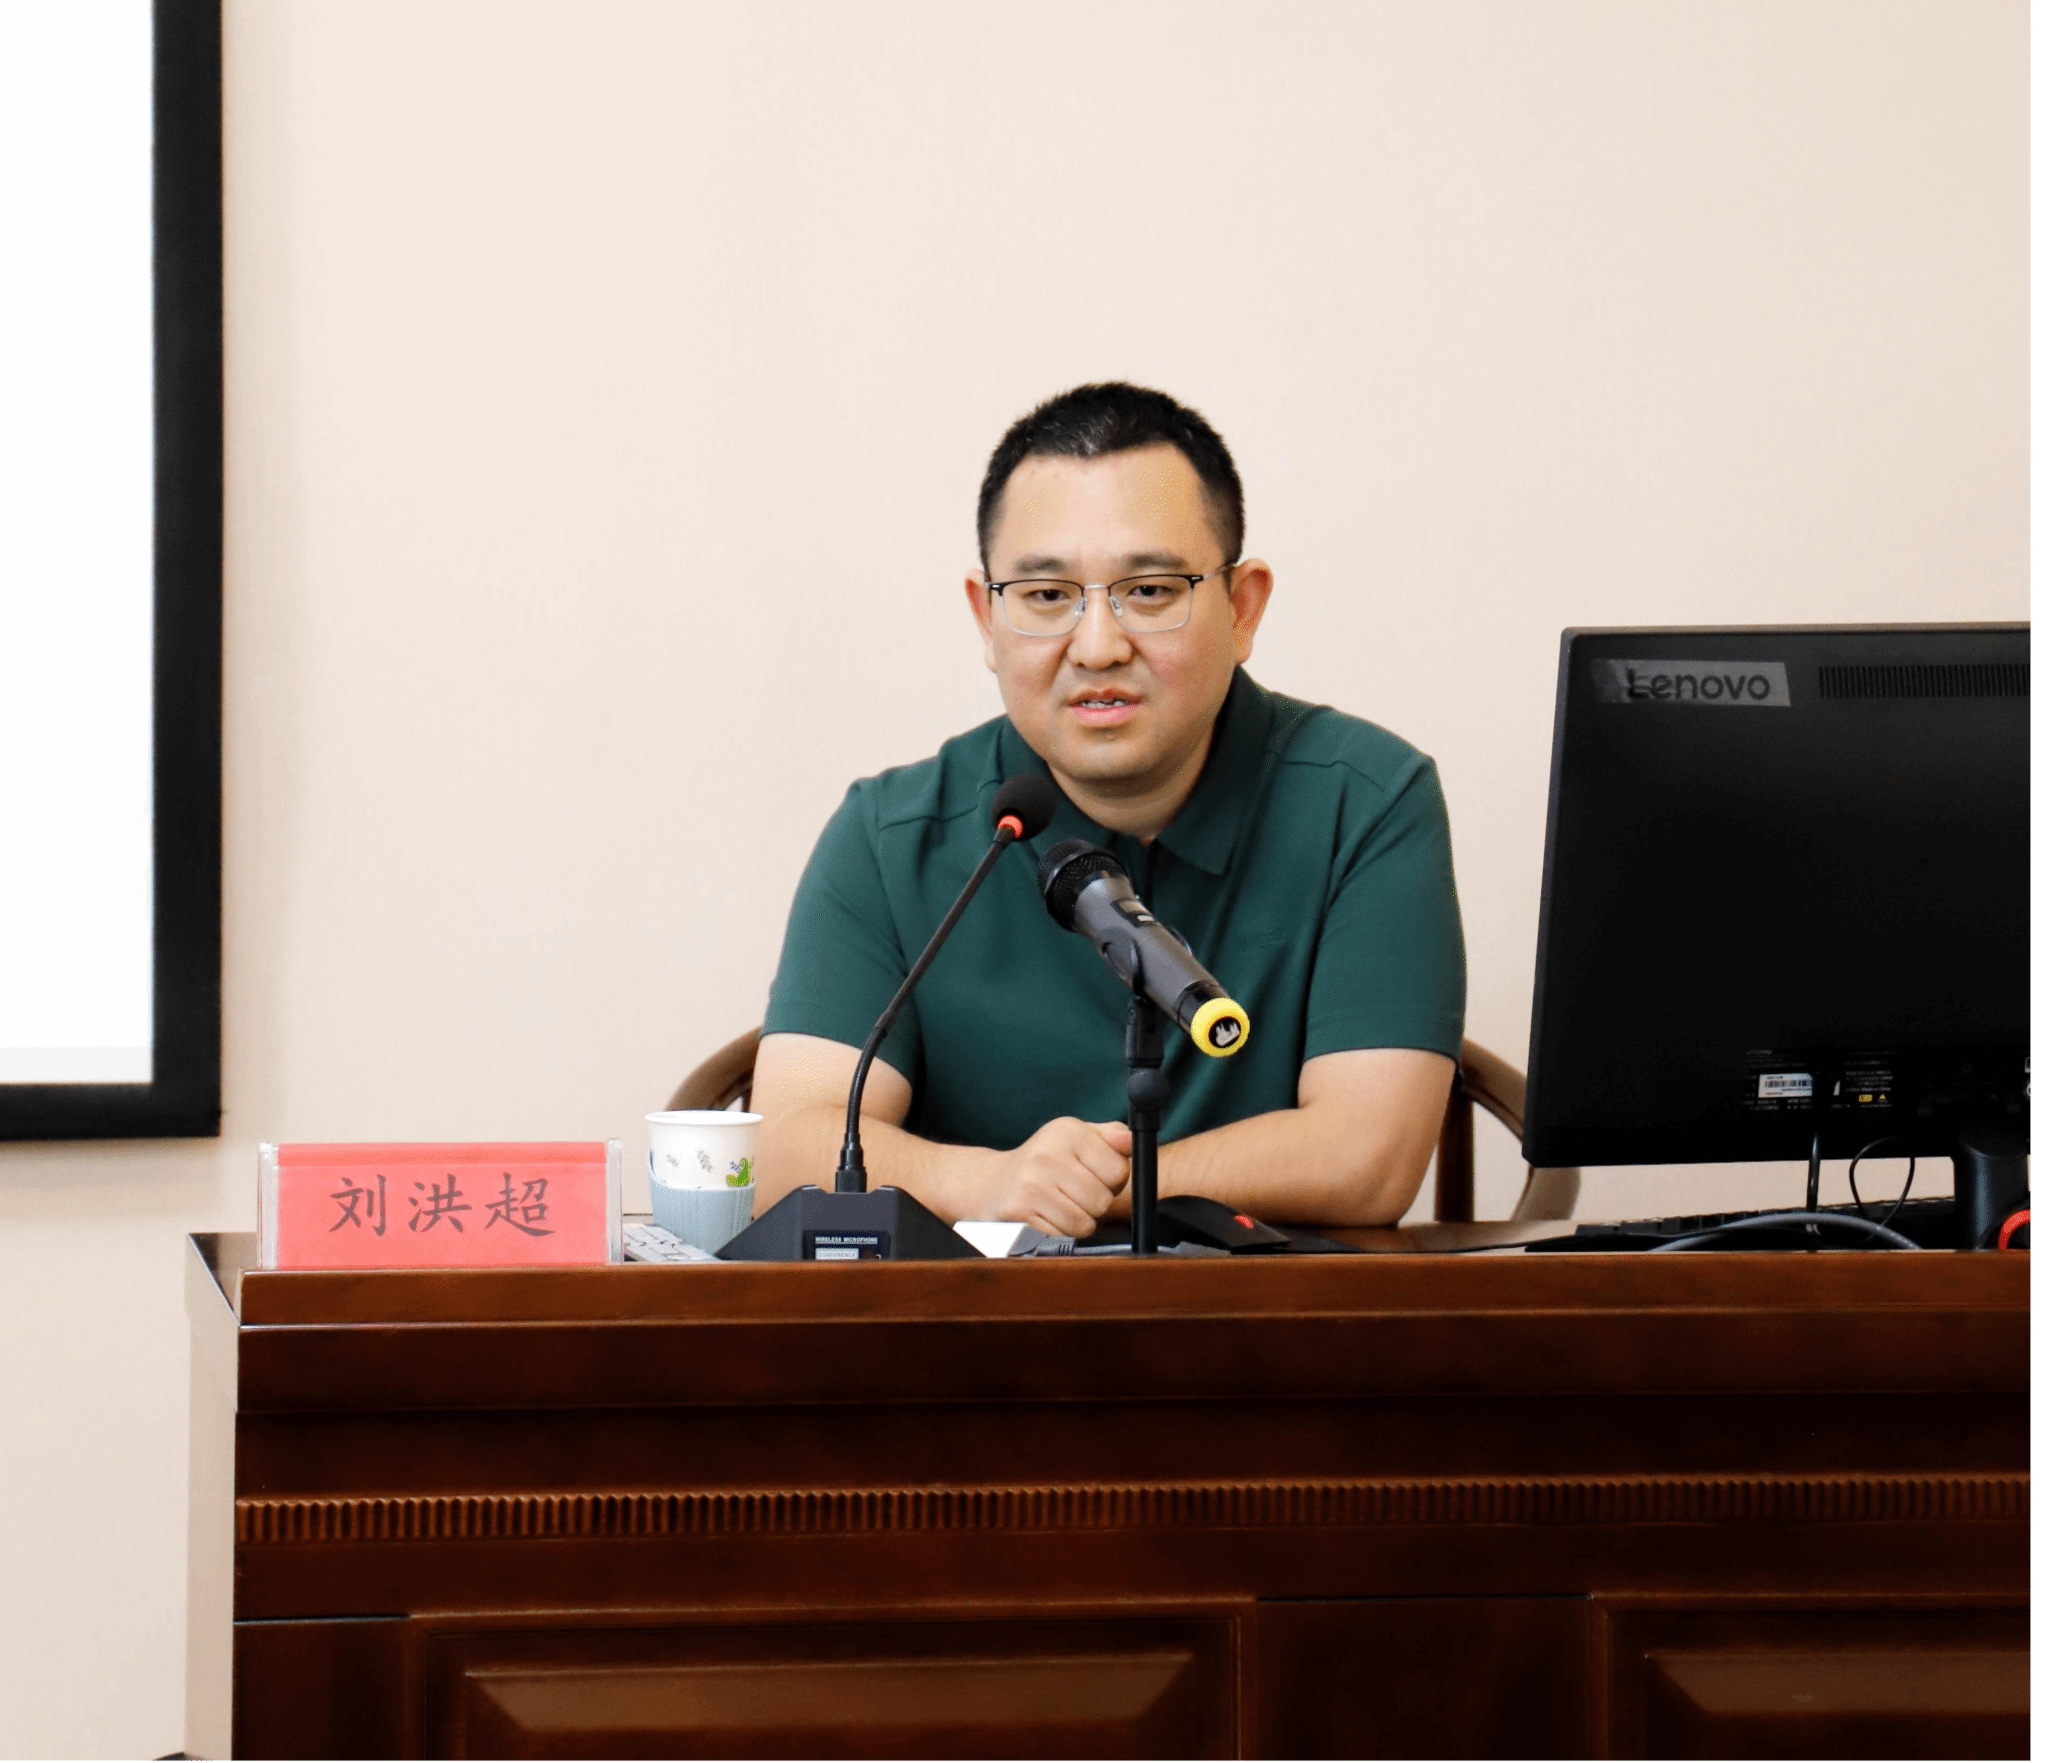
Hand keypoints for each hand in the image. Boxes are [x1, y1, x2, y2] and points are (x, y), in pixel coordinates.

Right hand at [977, 1117, 1131, 1236]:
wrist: (993, 1183)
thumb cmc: (1045, 1161)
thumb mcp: (1075, 1138)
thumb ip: (1110, 1137)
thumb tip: (1132, 1141)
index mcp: (1067, 1131)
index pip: (1120, 1170)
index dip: (1114, 1180)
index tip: (1095, 1175)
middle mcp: (1047, 1154)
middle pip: (1103, 1200)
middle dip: (1095, 1203)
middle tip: (1075, 1193)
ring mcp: (1031, 1184)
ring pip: (1085, 1223)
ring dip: (1079, 1221)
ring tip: (1061, 1204)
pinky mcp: (1020, 1211)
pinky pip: (1062, 1236)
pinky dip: (1059, 1232)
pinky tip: (1046, 1215)